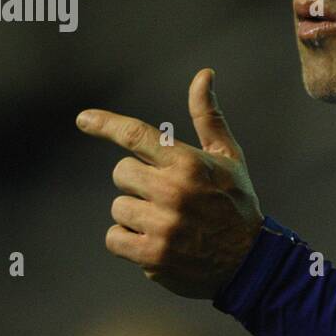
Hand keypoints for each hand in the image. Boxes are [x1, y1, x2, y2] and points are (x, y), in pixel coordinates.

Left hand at [76, 68, 263, 298]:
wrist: (251, 262)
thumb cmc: (236, 202)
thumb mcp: (228, 157)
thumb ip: (208, 116)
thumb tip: (203, 74)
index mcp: (190, 164)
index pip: (137, 136)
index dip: (107, 125)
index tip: (83, 119)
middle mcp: (174, 192)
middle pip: (121, 173)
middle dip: (138, 182)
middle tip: (166, 196)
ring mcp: (163, 225)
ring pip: (118, 207)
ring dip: (135, 215)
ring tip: (167, 223)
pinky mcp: (152, 255)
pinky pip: (114, 238)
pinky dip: (128, 241)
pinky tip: (155, 243)